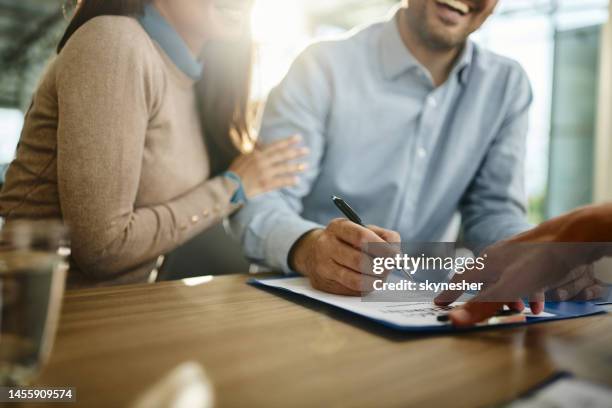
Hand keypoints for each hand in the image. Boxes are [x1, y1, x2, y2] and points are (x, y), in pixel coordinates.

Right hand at [229, 135, 308, 198]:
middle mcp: (262, 162)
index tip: (299, 138)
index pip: (276, 146)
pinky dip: (289, 181)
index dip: (288, 141)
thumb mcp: (243, 157)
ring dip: (296, 167)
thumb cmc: (235, 172)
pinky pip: (280, 182)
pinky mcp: (264, 184)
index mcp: (257, 154)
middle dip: (295, 152)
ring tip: (306, 166)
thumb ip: (254, 150)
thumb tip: (261, 142)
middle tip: (307, 150)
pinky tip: (297, 180)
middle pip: (282, 155)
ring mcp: (264, 173)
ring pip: (283, 168)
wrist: (228, 187)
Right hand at [290, 219, 400, 295]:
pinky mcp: (322, 283)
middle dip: (380, 267)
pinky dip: (365, 287)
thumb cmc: (347, 241)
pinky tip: (368, 281)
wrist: (314, 252)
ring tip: (381, 277)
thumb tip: (396, 255)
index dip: (382, 248)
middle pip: (359, 260)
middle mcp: (326, 245)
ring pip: (355, 279)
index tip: (394, 256)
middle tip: (389, 268)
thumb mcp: (364, 229)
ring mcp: (322, 265)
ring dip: (375, 281)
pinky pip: (350, 290)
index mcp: (338, 227)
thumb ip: (385, 237)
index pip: (362, 237)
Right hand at [434, 241, 600, 326]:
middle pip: (482, 278)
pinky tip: (537, 302)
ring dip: (507, 297)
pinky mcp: (534, 255)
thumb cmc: (539, 261)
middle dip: (483, 297)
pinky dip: (526, 291)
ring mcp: (516, 254)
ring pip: (504, 278)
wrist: (573, 236)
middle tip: (481, 311)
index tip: (440, 302)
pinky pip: (524, 276)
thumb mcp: (508, 288)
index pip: (461, 279)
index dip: (450, 293)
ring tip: (516, 311)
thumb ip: (481, 305)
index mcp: (486, 263)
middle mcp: (497, 256)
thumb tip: (453, 320)